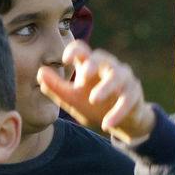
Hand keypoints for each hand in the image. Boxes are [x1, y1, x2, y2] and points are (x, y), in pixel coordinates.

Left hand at [38, 40, 153, 143]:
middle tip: (82, 76)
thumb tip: (40, 72)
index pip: (82, 49)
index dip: (74, 51)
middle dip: (93, 64)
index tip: (65, 59)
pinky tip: (106, 124)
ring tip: (93, 99)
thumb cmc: (93, 105)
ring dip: (106, 87)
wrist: (118, 122)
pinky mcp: (134, 94)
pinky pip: (127, 100)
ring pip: (118, 76)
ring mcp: (124, 78)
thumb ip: (56, 87)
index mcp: (90, 65)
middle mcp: (108, 67)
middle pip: (102, 57)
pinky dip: (117, 112)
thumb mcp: (72, 98)